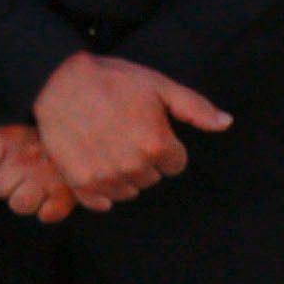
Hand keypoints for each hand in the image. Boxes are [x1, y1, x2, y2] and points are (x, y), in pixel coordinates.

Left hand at [0, 123, 76, 220]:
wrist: (84, 138)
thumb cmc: (38, 138)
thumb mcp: (10, 130)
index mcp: (11, 137)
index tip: (3, 159)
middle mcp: (27, 156)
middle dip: (7, 184)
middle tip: (22, 175)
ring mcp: (47, 175)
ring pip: (18, 205)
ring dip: (25, 199)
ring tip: (35, 188)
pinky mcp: (66, 193)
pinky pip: (46, 214)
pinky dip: (48, 211)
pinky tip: (50, 198)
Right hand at [31, 48, 230, 208]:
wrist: (58, 81)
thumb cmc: (112, 80)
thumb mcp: (158, 85)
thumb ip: (195, 107)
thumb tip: (226, 123)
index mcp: (158, 145)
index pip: (175, 165)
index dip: (163, 144)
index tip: (145, 126)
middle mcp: (134, 167)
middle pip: (151, 178)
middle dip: (143, 159)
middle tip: (123, 131)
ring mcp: (106, 178)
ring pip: (128, 191)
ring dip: (122, 174)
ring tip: (106, 143)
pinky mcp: (81, 184)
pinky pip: (102, 202)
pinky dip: (100, 189)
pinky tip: (94, 162)